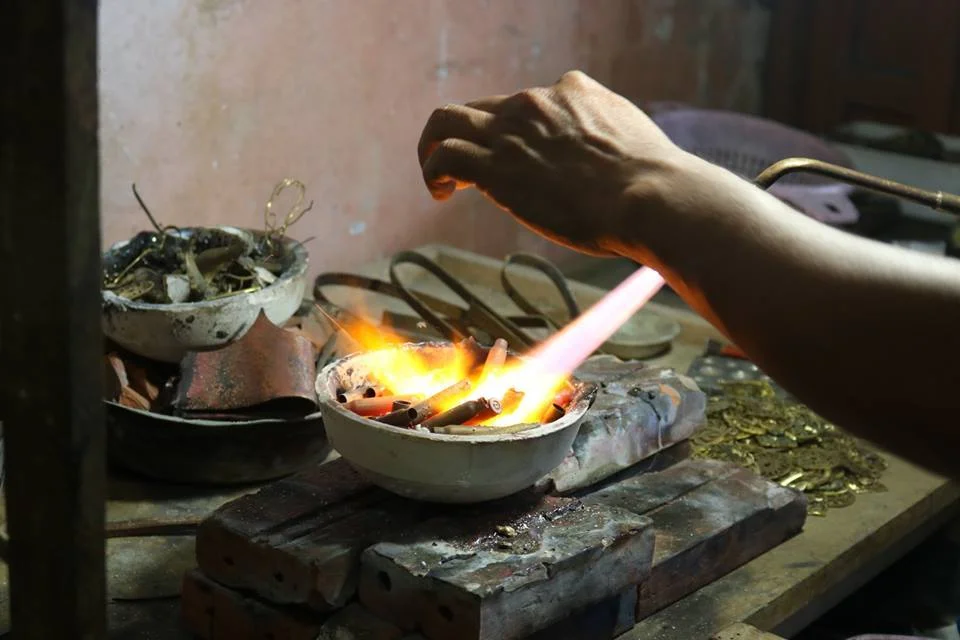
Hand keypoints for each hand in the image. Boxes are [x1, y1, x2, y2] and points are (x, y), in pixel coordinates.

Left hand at [417, 70, 685, 255]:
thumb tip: (611, 164)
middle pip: (482, 107)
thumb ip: (609, 140)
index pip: (527, 103)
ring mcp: (512, 131)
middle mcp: (536, 102)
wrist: (649, 196)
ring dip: (435, 145)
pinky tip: (440, 193)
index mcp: (571, 91)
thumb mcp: (633, 142)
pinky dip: (432, 169)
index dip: (515, 133)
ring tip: (438, 178)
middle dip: (472, 136)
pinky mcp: (495, 165)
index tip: (519, 163)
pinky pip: (443, 154)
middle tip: (468, 169)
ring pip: (448, 120)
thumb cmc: (652, 185)